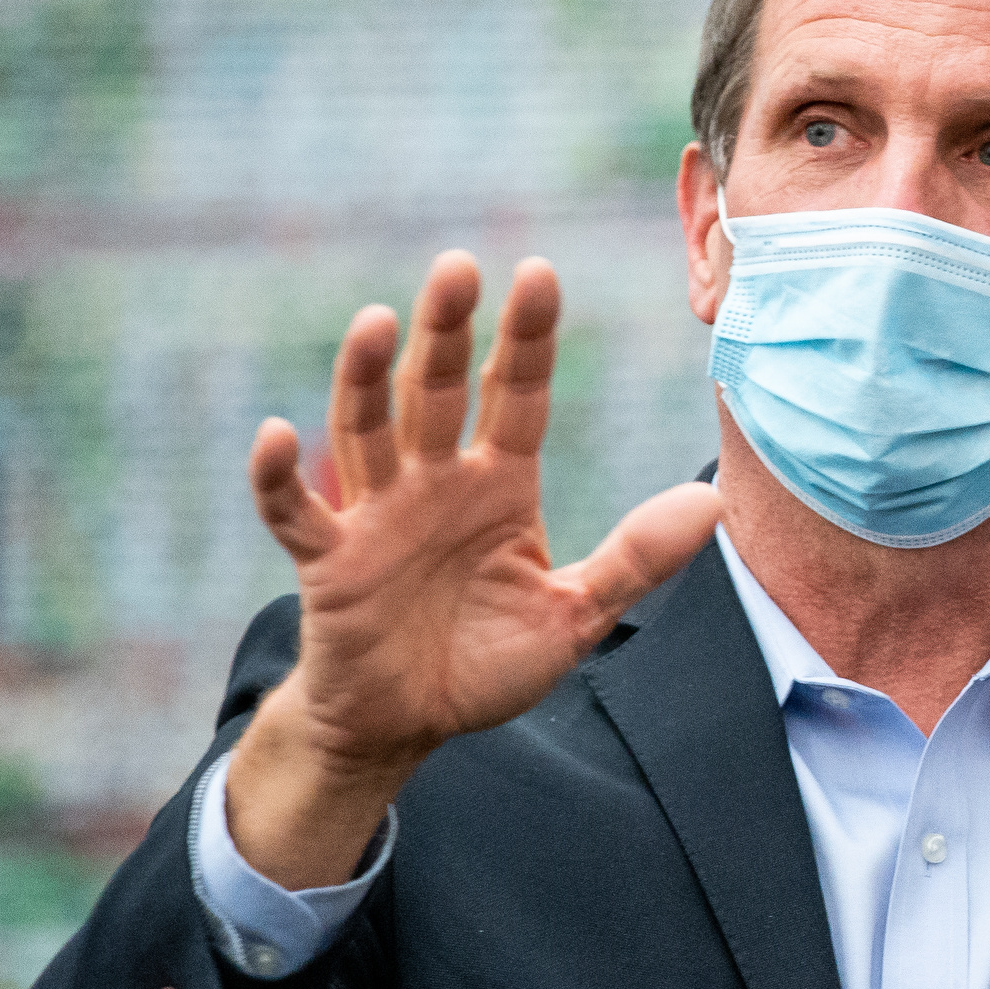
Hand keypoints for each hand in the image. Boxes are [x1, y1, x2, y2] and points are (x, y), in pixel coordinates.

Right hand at [225, 252, 721, 887]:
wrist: (412, 722)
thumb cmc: (487, 661)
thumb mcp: (575, 615)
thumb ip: (636, 559)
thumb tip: (712, 502)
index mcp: (499, 487)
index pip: (515, 397)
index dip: (525, 340)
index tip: (538, 274)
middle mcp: (435, 484)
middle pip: (437, 392)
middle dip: (447, 331)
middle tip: (458, 266)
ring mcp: (376, 516)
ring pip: (368, 431)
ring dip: (367, 377)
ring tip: (381, 321)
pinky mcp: (328, 561)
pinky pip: (295, 511)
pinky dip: (279, 476)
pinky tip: (277, 433)